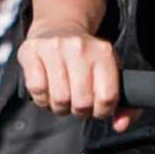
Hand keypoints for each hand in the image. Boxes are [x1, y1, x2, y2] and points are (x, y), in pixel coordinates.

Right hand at [19, 0, 121, 118]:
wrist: (58, 27)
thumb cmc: (85, 59)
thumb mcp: (109, 73)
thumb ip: (123, 103)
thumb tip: (120, 126)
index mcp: (103, 53)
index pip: (107, 97)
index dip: (102, 112)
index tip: (96, 109)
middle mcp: (80, 47)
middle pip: (82, 102)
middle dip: (79, 112)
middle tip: (77, 105)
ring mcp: (54, 47)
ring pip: (59, 99)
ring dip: (60, 108)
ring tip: (62, 100)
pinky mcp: (31, 51)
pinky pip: (37, 89)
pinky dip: (42, 99)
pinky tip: (47, 92)